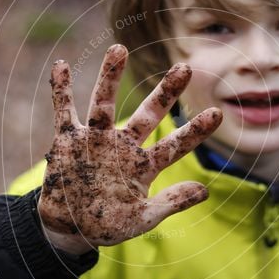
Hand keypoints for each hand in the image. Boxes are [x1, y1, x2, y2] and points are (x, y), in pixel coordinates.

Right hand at [38, 44, 221, 252]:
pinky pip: (63, 110)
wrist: (70, 229)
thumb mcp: (141, 220)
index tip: (217, 114)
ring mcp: (95, 140)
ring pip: (104, 103)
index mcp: (144, 166)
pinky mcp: (68, 140)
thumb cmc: (108, 226)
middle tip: (186, 68)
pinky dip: (60, 90)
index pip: (175, 145)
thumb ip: (170, 204)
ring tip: (118, 48)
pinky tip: (61, 65)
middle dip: (166, 93)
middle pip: (148, 115)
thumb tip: (205, 191)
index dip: (195, 131)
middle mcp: (123, 146)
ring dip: (110, 77)